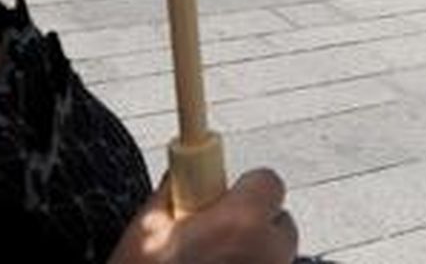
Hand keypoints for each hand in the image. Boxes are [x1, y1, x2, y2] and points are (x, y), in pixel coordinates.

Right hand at [107, 170, 297, 263]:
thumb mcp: (144, 234)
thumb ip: (173, 194)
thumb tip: (187, 171)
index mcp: (239, 225)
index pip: (269, 183)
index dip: (246, 189)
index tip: (223, 199)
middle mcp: (267, 255)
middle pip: (281, 224)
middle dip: (254, 226)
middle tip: (215, 241)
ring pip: (277, 259)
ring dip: (254, 258)